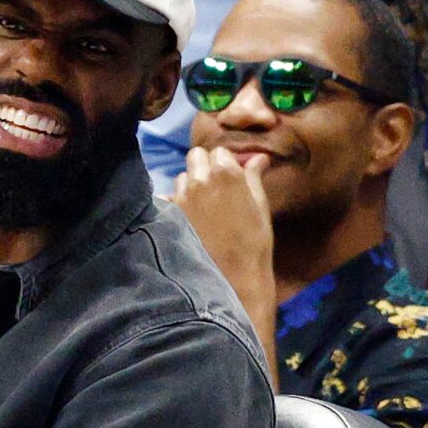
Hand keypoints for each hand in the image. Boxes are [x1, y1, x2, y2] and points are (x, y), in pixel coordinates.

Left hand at [171, 145, 279, 355]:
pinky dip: (175, 202)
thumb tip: (258, 157)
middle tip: (214, 185)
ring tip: (202, 204)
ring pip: (181, 176)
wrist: (232, 276)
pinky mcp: (169, 215)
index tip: (229, 175)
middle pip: (195, 156)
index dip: (224, 162)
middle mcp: (199, 180)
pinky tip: (187, 216)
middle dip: (204, 165)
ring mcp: (180, 198)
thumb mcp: (260, 205)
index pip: (219, 151)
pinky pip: (168, 198)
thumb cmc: (253, 241)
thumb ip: (253, 177)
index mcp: (226, 173)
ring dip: (190, 184)